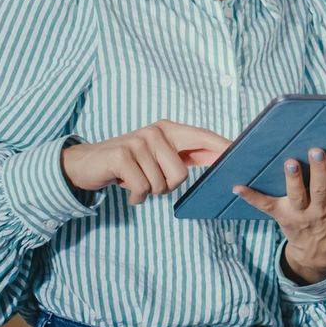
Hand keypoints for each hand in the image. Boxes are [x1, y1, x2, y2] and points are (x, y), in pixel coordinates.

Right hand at [61, 120, 229, 205]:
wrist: (86, 164)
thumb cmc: (129, 163)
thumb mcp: (158, 155)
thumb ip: (186, 154)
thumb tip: (220, 157)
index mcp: (168, 129)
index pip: (202, 137)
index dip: (221, 147)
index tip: (239, 155)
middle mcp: (155, 132)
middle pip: (181, 174)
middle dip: (166, 186)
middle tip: (148, 179)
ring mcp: (138, 142)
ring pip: (161, 185)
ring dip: (148, 191)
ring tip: (135, 180)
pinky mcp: (122, 156)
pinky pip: (143, 189)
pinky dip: (135, 196)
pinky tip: (125, 187)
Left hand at [236, 146, 325, 285]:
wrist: (320, 255)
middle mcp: (321, 211)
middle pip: (320, 189)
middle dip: (319, 169)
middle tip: (317, 150)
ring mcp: (300, 214)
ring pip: (296, 195)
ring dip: (292, 179)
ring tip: (290, 162)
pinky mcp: (282, 216)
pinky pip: (264, 206)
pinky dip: (251, 197)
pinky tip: (237, 186)